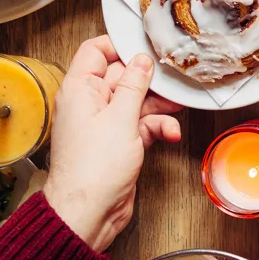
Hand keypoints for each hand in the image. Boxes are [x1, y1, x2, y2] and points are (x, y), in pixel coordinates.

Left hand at [43, 37, 181, 253]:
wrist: (88, 213)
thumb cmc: (93, 169)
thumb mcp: (120, 118)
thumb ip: (134, 85)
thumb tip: (142, 60)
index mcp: (80, 89)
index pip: (95, 51)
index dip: (120, 46)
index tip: (146, 46)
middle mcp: (90, 103)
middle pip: (123, 76)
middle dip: (149, 80)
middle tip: (172, 79)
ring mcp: (105, 123)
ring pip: (137, 101)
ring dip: (159, 106)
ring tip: (178, 107)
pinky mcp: (119, 141)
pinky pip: (142, 124)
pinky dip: (157, 127)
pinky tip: (170, 134)